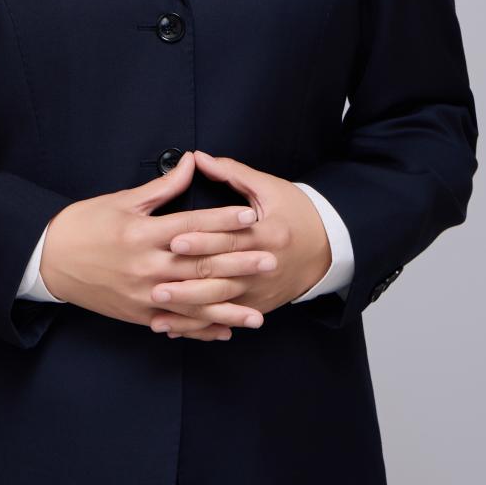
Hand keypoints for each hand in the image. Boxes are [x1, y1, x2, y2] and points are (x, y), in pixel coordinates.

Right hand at [38, 151, 277, 338]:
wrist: (48, 259)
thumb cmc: (85, 224)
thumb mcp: (121, 200)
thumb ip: (162, 187)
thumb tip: (190, 161)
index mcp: (143, 234)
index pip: (192, 226)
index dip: (223, 220)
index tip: (251, 216)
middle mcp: (146, 266)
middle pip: (199, 265)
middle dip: (238, 263)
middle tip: (269, 260)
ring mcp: (142, 294)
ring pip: (193, 302)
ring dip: (228, 308)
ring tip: (257, 313)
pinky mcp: (137, 313)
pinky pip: (175, 323)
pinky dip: (201, 329)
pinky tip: (225, 331)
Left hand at [147, 149, 331, 339]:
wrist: (329, 246)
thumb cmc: (296, 211)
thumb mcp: (269, 188)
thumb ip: (232, 173)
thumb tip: (197, 157)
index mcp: (270, 234)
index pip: (231, 239)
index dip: (202, 240)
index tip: (173, 240)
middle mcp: (267, 268)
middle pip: (223, 277)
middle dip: (188, 284)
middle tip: (156, 286)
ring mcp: (263, 291)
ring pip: (221, 304)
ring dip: (189, 310)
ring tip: (159, 310)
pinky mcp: (259, 306)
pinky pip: (225, 318)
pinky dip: (200, 325)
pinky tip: (174, 327)